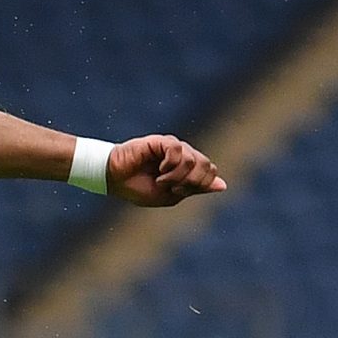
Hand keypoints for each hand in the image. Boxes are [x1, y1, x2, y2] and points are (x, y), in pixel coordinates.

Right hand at [106, 136, 225, 207]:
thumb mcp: (170, 196)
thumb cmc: (137, 188)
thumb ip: (195, 189)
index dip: (199, 185)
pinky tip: (159, 170)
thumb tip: (223, 185)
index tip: (178, 193)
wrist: (114, 179)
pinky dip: (170, 165)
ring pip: (193, 160)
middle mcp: (184, 155)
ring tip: (161, 180)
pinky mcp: (161, 141)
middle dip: (191, 182)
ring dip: (177, 177)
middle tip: (172, 188)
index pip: (210, 172)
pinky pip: (178, 151)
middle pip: (207, 166)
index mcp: (187, 168)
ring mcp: (173, 147)